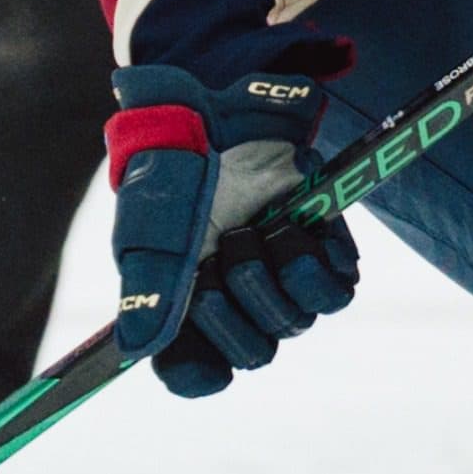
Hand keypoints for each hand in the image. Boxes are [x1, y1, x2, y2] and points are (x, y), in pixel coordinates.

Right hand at [107, 66, 358, 397]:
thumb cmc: (173, 163)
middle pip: (254, 351)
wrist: (216, 102)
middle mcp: (235, 293)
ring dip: (274, 280)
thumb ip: (147, 289)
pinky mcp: (319, 242)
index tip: (197, 355)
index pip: (194, 371)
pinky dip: (315, 264)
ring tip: (254, 231)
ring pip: (296, 321)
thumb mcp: (150, 223)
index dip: (198, 371)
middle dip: (235, 309)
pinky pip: (336, 286)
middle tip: (220, 255)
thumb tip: (136, 351)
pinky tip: (290, 229)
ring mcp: (279, 269)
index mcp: (184, 300)